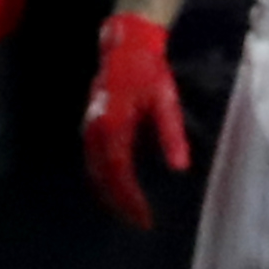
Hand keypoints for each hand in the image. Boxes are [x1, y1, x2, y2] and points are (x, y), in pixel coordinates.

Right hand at [81, 10, 188, 227]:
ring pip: (95, 172)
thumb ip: (171, 134)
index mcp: (114, 125)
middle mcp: (96, 130)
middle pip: (103, 178)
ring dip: (111, 194)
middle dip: (120, 203)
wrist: (126, 46)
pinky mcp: (90, 126)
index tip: (145, 217)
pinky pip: (94, 162)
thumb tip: (179, 167)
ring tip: (131, 212)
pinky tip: (120, 189)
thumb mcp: (166, 101)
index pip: (119, 173)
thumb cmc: (150, 73)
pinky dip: (105, 180)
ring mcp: (89, 128)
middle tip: (140, 222)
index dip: (130, 198)